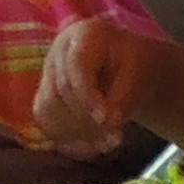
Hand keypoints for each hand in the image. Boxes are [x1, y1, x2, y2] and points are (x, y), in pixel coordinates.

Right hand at [30, 16, 164, 158]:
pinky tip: (92, 148)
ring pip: (46, 109)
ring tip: (106, 145)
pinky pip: (45, 123)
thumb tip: (109, 123)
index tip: (107, 120)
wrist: (126, 64)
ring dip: (75, 134)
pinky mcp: (45, 97)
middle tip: (115, 138)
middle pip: (59, 91)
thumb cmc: (134, 63)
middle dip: (86, 120)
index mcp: (83, 36)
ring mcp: (47, 75)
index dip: (87, 96)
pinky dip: (67, 140)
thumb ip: (124, 97)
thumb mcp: (139, 73)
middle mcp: (57, 53)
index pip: (75, 67)